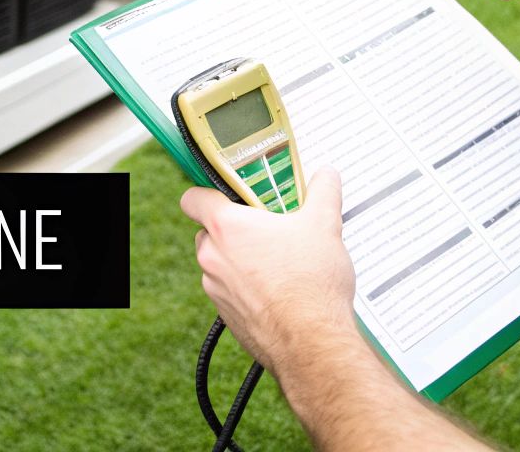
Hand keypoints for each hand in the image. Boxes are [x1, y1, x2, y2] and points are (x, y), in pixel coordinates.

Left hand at [180, 168, 356, 371]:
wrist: (311, 344)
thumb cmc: (310, 284)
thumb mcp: (324, 224)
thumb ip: (323, 192)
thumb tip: (326, 176)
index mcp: (225, 227)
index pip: (193, 198)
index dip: (207, 193)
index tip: (230, 195)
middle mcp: (212, 258)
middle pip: (209, 232)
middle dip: (235, 229)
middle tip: (268, 228)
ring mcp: (216, 290)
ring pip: (220, 265)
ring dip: (242, 261)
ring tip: (280, 262)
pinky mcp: (226, 317)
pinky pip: (231, 293)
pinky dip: (248, 290)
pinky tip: (280, 291)